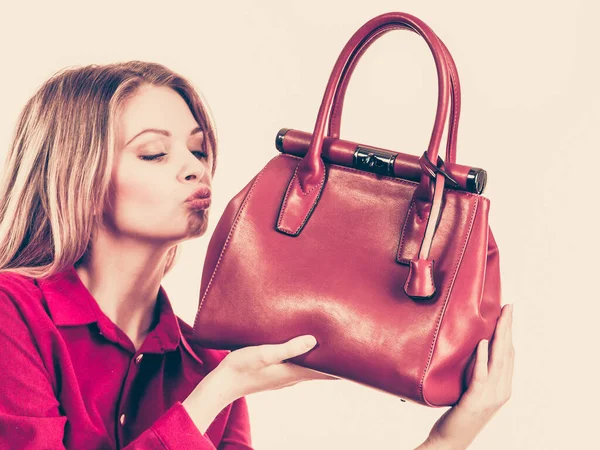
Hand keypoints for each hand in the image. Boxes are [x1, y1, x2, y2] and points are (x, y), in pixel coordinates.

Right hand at [218, 334, 336, 401]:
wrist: (222, 383)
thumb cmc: (242, 367)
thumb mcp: (265, 353)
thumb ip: (288, 348)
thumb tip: (314, 341)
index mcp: (294, 372)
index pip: (326, 371)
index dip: (341, 364)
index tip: (355, 353)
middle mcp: (292, 376)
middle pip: (320, 369)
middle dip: (333, 357)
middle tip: (346, 341)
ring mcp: (284, 376)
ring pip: (309, 366)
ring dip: (319, 356)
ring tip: (329, 341)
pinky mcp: (275, 373)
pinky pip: (297, 364)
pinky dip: (305, 356)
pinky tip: (302, 346)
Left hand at [418, 304, 514, 449]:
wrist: (449, 440)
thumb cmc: (458, 414)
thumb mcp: (472, 390)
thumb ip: (477, 372)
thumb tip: (474, 348)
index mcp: (502, 388)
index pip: (509, 355)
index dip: (509, 333)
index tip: (507, 313)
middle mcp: (501, 391)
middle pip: (507, 354)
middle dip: (508, 328)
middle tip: (508, 307)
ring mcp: (490, 397)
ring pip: (498, 361)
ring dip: (500, 337)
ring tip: (501, 317)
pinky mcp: (474, 401)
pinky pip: (481, 377)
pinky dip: (483, 359)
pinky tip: (483, 343)